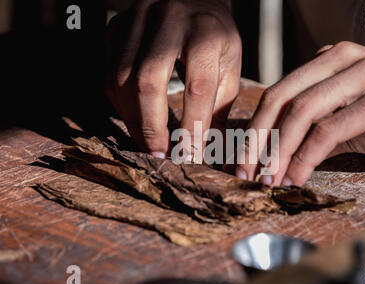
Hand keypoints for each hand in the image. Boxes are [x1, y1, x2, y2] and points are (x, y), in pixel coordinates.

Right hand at [106, 0, 240, 157]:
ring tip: (145, 142)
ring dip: (132, 118)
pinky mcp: (117, 26)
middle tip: (158, 154)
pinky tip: (133, 117)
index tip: (189, 155)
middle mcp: (170, 21)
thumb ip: (220, 107)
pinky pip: (109, 71)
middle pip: (149, 81)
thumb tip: (210, 150)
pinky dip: (119, 102)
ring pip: (122, 78)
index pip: (197, 88)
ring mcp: (138, 20)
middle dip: (151, 126)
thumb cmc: (215, 37)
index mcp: (206, 33)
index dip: (192, 127)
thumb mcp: (229, 67)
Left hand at [236, 42, 364, 185]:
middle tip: (244, 171)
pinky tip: (297, 177)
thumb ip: (317, 127)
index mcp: (330, 59)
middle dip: (257, 139)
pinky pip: (328, 131)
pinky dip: (306, 158)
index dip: (257, 127)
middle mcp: (341, 59)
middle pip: (280, 98)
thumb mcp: (351, 117)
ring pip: (301, 113)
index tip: (244, 158)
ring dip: (278, 152)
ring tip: (267, 179)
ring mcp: (361, 75)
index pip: (279, 92)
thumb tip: (280, 154)